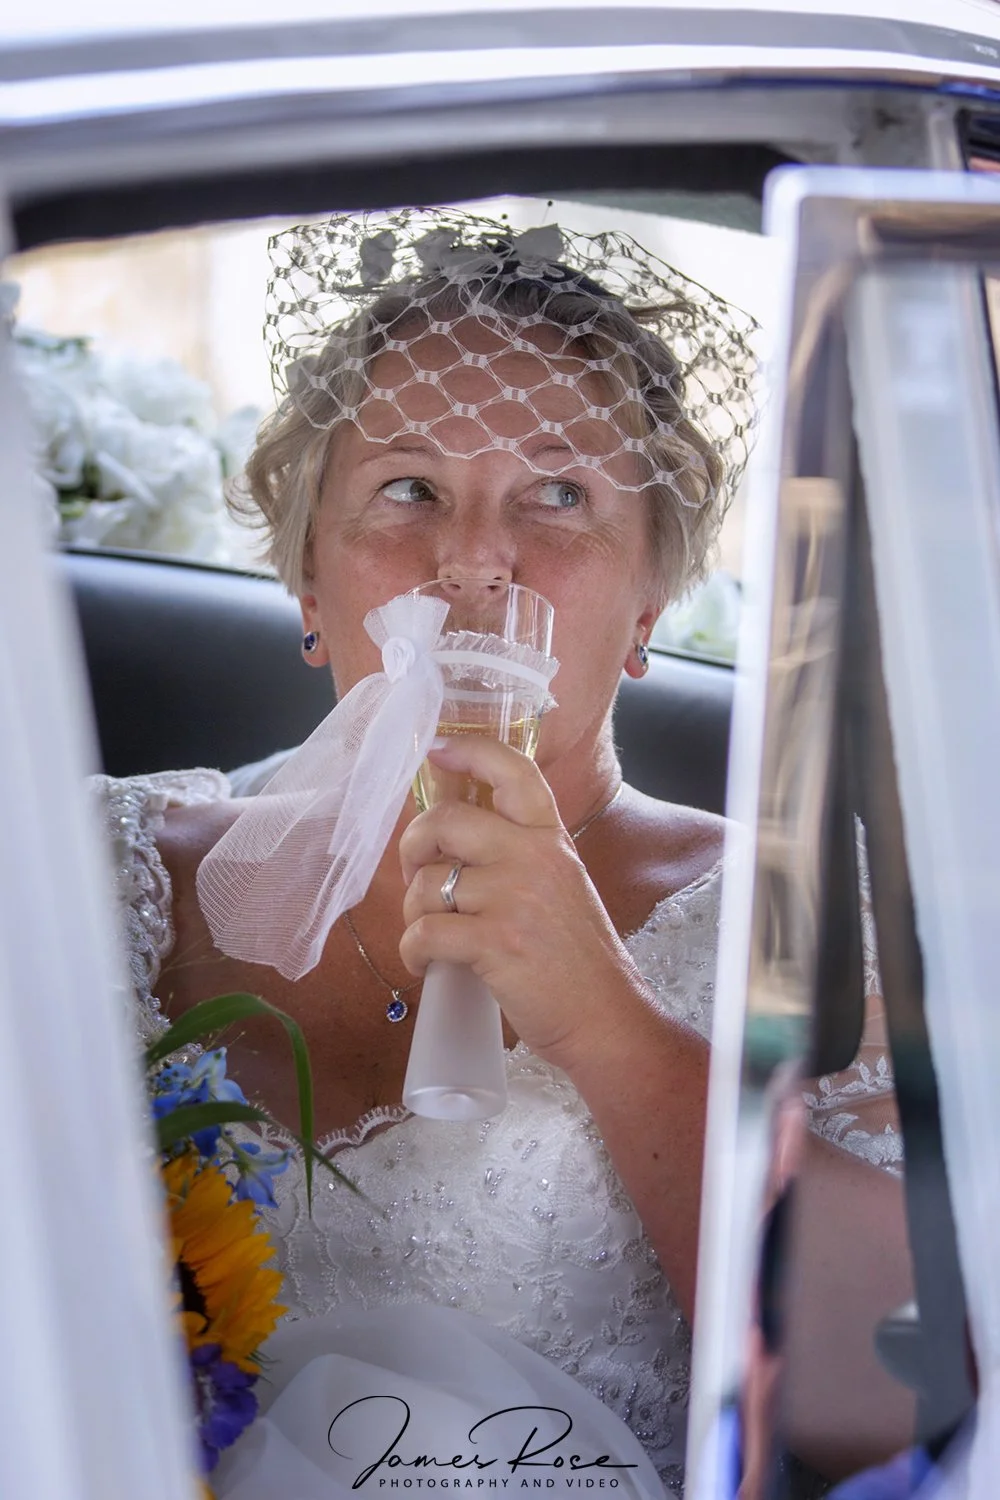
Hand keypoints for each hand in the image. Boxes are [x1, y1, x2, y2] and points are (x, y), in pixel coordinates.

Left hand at [398, 736, 641, 1068]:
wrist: (604, 1017)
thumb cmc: (576, 958)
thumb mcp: (560, 885)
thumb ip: (519, 855)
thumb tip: (451, 840)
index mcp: (550, 838)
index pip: (513, 771)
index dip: (469, 751)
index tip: (437, 750)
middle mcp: (533, 857)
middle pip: (446, 820)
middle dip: (412, 846)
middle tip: (414, 876)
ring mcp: (514, 898)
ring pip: (426, 883)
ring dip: (412, 912)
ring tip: (429, 934)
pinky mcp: (495, 942)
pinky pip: (424, 931)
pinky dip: (413, 951)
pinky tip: (426, 964)